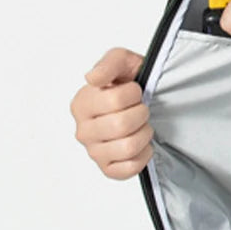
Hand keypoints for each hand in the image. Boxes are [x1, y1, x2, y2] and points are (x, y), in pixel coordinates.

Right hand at [71, 47, 153, 179]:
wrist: (149, 100)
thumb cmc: (132, 82)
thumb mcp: (123, 61)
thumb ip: (109, 63)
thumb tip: (92, 78)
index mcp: (82, 104)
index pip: (115, 100)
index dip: (134, 93)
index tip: (134, 90)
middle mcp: (83, 130)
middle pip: (121, 125)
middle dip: (141, 114)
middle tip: (141, 109)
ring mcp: (94, 152)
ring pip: (128, 147)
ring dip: (144, 134)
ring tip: (141, 125)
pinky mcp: (108, 168)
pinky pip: (129, 168)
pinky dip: (143, 155)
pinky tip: (141, 143)